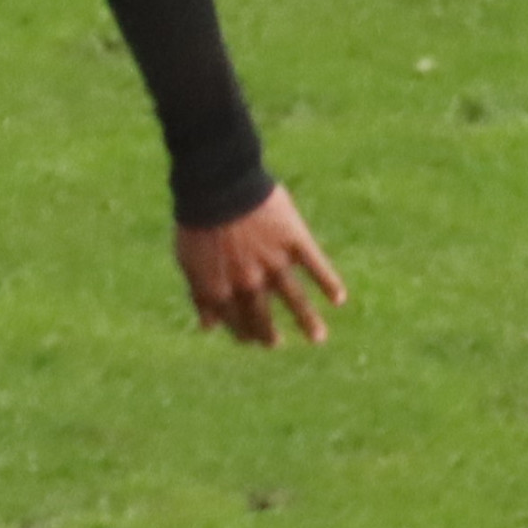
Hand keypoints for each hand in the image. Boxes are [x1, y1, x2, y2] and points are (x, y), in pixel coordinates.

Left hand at [176, 184, 345, 345]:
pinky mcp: (295, 240)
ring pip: (295, 298)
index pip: (235, 320)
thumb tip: (209, 326)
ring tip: (318, 338)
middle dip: (270, 334)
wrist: (218, 184)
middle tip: (277, 343)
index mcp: (222, 288)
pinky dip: (328, 282)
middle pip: (263, 315)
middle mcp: (251, 281)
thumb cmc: (198, 219)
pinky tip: (339, 298)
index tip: (250, 340)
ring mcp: (275, 262)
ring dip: (307, 320)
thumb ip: (200, 295)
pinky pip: (315, 266)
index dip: (242, 332)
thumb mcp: (189, 261)